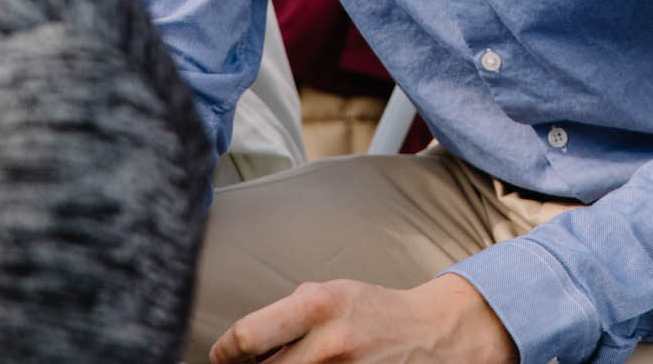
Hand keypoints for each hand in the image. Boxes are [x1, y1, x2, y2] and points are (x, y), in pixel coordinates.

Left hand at [211, 273, 513, 363]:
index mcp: (316, 306)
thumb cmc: (371, 311)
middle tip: (257, 363)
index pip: (245, 338)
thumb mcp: (328, 294)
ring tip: (297, 361)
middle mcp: (327, 344)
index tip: (223, 356)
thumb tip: (238, 346)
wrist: (430, 334)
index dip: (224, 352)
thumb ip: (286, 315)